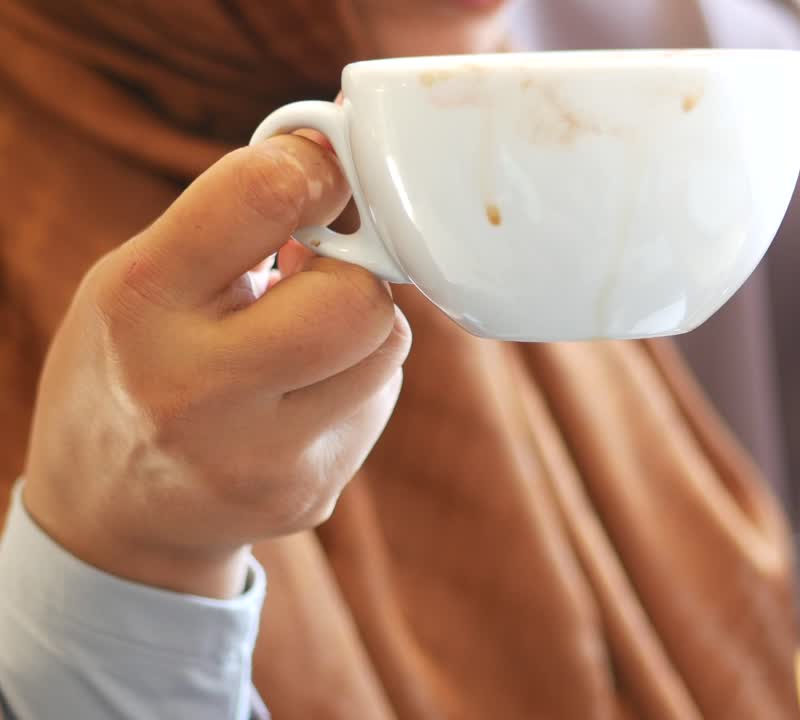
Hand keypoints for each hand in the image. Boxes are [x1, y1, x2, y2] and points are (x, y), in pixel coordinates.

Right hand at [22, 132, 410, 598]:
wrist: (115, 516)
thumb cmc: (135, 364)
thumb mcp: (144, 274)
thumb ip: (235, 216)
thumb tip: (341, 146)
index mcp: (141, 303)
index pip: (261, 196)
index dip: (313, 170)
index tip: (322, 172)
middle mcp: (196, 387)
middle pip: (355, 297)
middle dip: (353, 271)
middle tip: (316, 276)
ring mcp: (259, 456)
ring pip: (388, 346)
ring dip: (364, 324)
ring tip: (302, 337)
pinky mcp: (311, 492)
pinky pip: (378, 398)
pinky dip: (356, 378)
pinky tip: (300, 395)